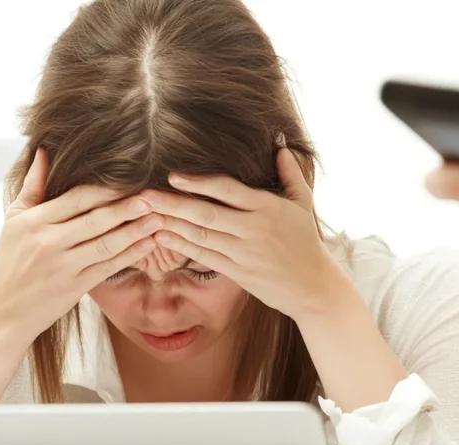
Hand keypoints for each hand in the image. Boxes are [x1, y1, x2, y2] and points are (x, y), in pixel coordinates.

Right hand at [0, 148, 162, 338]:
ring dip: (135, 232)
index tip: (130, 179)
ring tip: (157, 219)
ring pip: (106, 245)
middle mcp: (49, 243)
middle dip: (126, 208)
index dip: (106, 189)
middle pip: (95, 220)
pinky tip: (148, 245)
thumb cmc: (10, 261)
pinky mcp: (74, 287)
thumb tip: (44, 151)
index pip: (76, 199)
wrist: (3, 310)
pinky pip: (108, 268)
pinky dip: (130, 256)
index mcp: (34, 222)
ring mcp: (63, 267)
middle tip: (152, 197)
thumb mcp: (14, 220)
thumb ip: (33, 186)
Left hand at [144, 148, 351, 319]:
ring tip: (146, 215)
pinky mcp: (237, 272)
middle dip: (173, 204)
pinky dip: (182, 246)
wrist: (312, 286)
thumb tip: (280, 144)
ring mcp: (243, 252)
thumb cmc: (306, 242)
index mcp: (267, 207)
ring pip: (201, 236)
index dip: (199, 182)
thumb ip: (290, 173)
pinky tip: (162, 237)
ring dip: (171, 225)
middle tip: (146, 195)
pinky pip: (204, 256)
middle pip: (206, 214)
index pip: (228, 190)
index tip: (173, 176)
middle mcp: (253, 229)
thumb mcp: (304, 203)